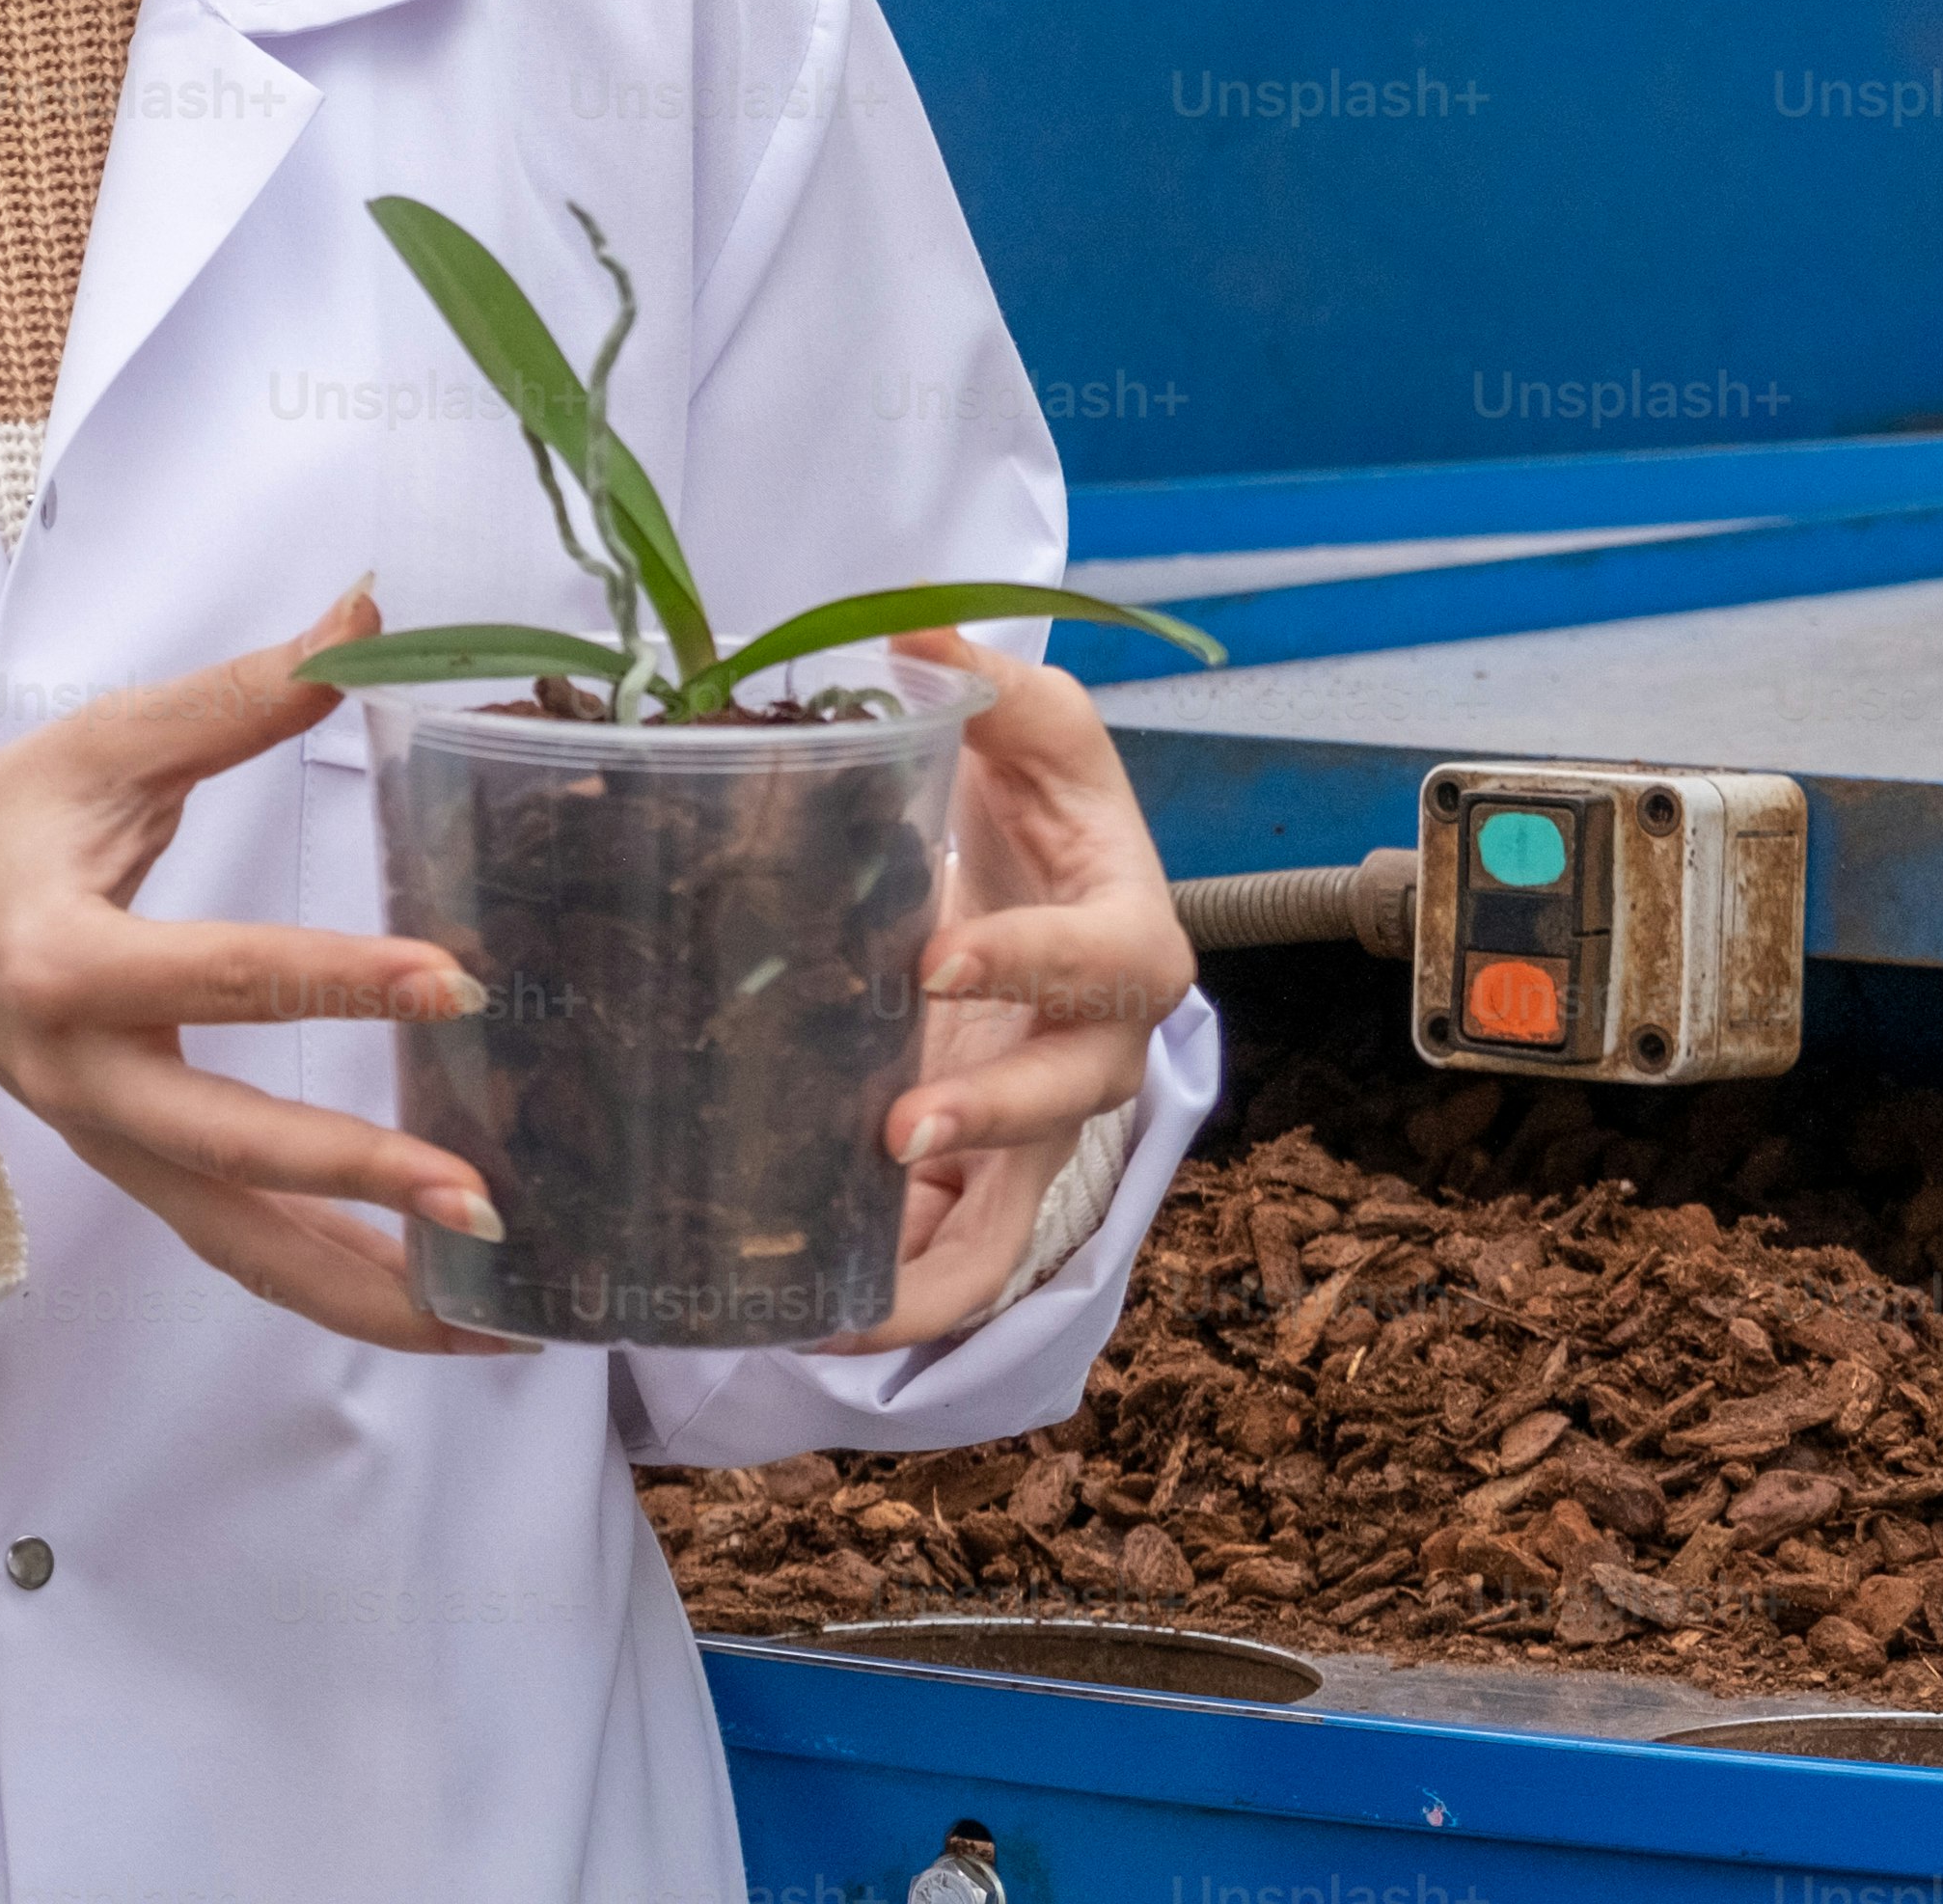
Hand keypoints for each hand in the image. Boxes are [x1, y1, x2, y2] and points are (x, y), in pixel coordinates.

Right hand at [0, 586, 525, 1357]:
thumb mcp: (104, 746)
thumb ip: (239, 696)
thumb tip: (366, 615)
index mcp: (64, 962)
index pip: (220, 975)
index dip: (339, 980)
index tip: (456, 984)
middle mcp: (81, 1081)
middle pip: (227, 1154)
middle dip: (358, 1183)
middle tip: (486, 1196)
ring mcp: (108, 1149)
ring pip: (241, 1247)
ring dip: (370, 1293)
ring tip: (506, 1314)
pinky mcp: (138, 1180)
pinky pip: (244, 1252)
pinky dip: (343, 1293)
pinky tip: (447, 1308)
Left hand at [828, 627, 1192, 1349]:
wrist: (1039, 876)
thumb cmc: (1041, 802)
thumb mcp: (1031, 726)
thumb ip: (983, 679)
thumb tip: (911, 623)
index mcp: (1128, 939)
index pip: (1094, 962)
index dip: (1025, 963)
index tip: (934, 958)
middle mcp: (1099, 1049)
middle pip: (1064, 1103)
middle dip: (983, 1119)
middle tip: (891, 1125)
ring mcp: (1041, 1125)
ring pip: (1015, 1215)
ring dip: (939, 1256)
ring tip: (844, 1292)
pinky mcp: (983, 1170)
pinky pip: (959, 1259)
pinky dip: (902, 1302)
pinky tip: (814, 1320)